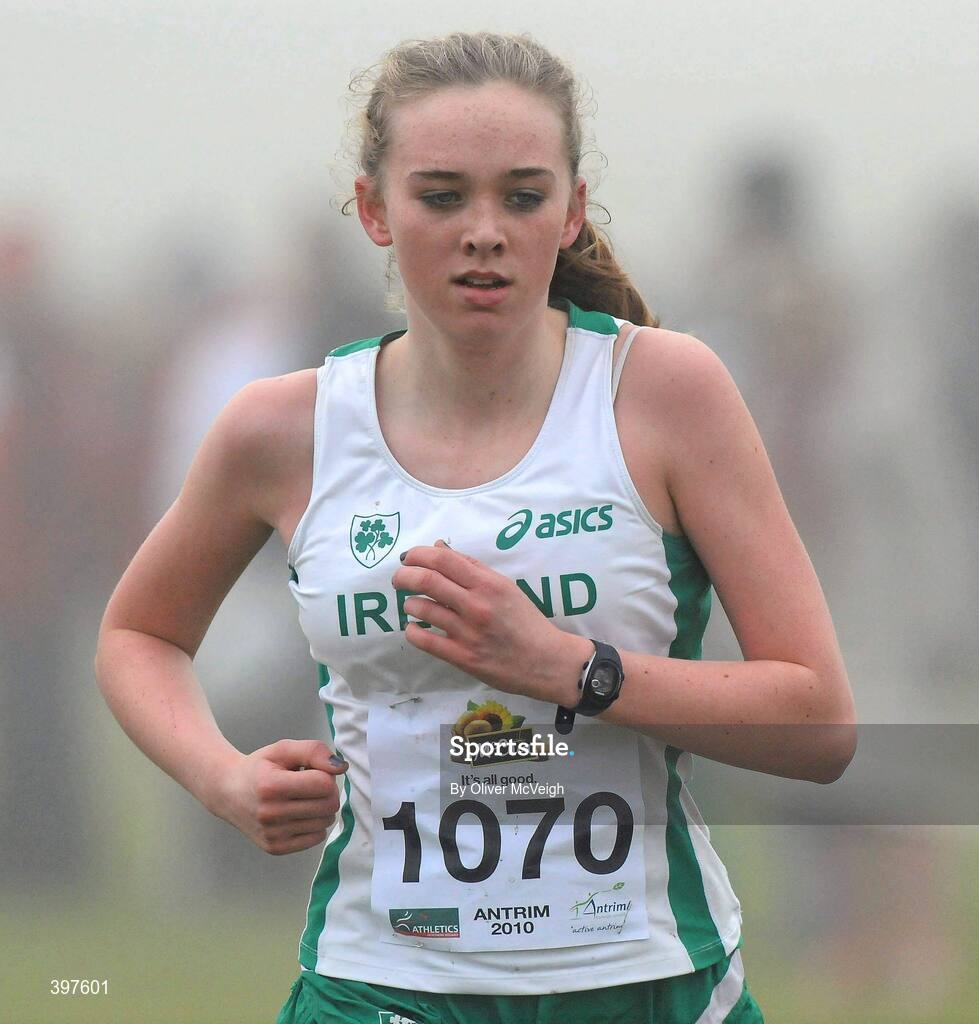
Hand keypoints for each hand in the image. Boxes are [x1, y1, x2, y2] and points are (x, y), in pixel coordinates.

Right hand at [212, 739, 347, 855]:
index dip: (325, 774)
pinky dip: (315, 824)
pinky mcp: (276, 848)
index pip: (324, 784)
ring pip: (325, 822)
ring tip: (300, 799)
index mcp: (271, 786)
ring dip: (321, 808)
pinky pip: (317, 838)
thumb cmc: (260, 768)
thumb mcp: (283, 749)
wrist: (229, 792)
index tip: (311, 771)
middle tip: (310, 784)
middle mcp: (270, 813)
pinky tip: (298, 814)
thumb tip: (341, 768)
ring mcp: (272, 834)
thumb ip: (314, 751)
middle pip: (328, 805)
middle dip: (327, 791)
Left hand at [390, 539, 585, 704]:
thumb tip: (438, 547)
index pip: (442, 560)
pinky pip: (424, 640)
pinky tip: (414, 628)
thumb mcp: (504, 586)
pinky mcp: (462, 657)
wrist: (546, 661)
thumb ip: (471, 566)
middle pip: (426, 580)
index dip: (417, 555)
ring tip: (413, 605)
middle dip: (404, 576)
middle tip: (399, 579)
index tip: (409, 558)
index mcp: (488, 584)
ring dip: (409, 603)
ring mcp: (468, 632)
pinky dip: (412, 631)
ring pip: (421, 609)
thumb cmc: (525, 621)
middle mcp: (476, 605)